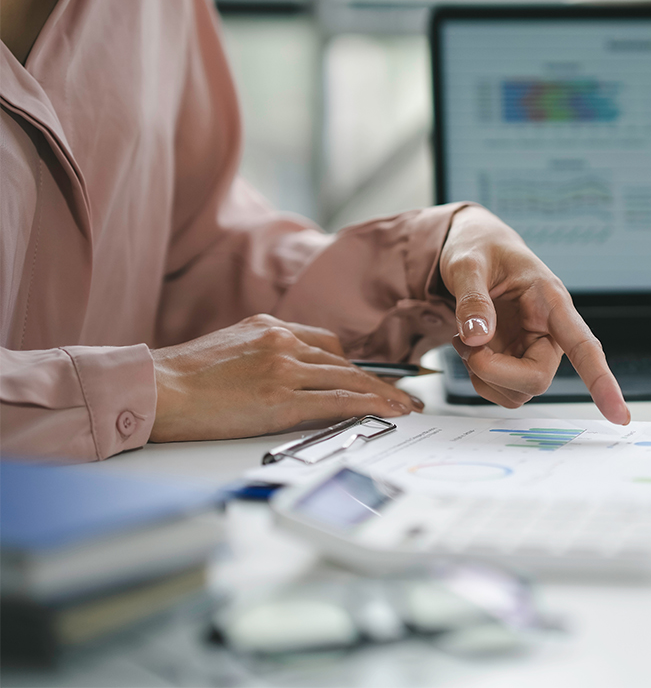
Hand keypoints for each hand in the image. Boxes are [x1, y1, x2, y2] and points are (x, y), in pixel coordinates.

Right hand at [152, 315, 419, 441]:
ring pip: (349, 379)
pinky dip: (370, 405)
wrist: (156, 389)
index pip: (326, 343)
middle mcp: (283, 342)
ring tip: (406, 406)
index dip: (354, 363)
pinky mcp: (282, 400)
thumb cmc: (180, 379)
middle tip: (404, 392)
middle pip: (344, 362)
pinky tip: (388, 411)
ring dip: (384, 394)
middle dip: (377, 380)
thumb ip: (262, 354)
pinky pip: (339, 401)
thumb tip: (284, 373)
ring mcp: (285, 369)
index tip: (373, 375)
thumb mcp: (228, 348)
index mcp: (269, 327)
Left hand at [440, 206, 629, 424]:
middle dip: (494, 372)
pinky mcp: (514, 360)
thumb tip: (477, 338)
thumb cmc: (480, 248)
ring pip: (517, 392)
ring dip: (482, 375)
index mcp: (551, 301)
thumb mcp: (468, 263)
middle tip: (466, 345)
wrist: (472, 248)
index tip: (620, 415)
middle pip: (537, 378)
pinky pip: (499, 390)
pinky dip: (477, 377)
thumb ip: (472, 299)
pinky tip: (470, 346)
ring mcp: (531, 349)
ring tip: (465, 339)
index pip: (584, 345)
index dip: (602, 381)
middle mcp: (548, 331)